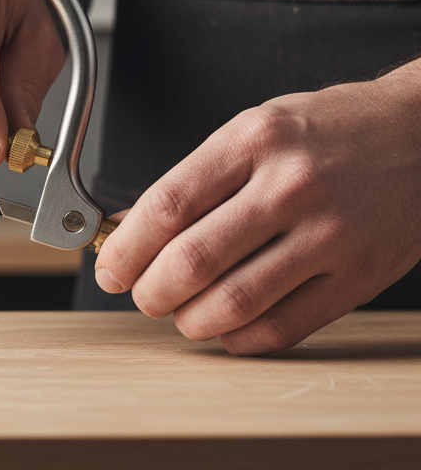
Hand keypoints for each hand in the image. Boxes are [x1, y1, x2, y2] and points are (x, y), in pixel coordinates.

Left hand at [94, 61, 420, 354]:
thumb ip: (193, 180)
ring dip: (190, 320)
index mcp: (254, 140)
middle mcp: (291, 185)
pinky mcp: (360, 276)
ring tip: (181, 313)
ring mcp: (330, 233)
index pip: (167, 205)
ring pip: (236, 301)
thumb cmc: (328, 130)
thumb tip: (131, 226)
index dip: (125, 247)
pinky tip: (227, 329)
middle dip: (149, 291)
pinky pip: (285, 327)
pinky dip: (241, 339)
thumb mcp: (253, 131)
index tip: (109, 267)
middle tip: (140, 295)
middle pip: (193, 259)